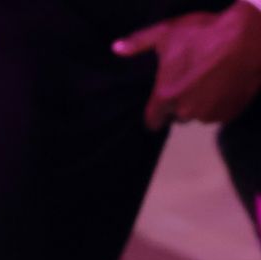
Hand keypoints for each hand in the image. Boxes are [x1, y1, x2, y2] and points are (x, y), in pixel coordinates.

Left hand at [115, 5, 260, 128]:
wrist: (251, 35)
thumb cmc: (205, 32)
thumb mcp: (167, 32)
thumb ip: (139, 43)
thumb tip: (116, 48)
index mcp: (166, 97)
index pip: (153, 121)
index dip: (156, 115)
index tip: (159, 109)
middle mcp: (187, 111)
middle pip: (178, 116)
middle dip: (181, 103)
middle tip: (190, 81)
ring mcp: (211, 114)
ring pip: (200, 114)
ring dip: (201, 103)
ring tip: (209, 79)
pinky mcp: (231, 112)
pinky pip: (220, 113)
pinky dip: (221, 103)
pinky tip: (224, 83)